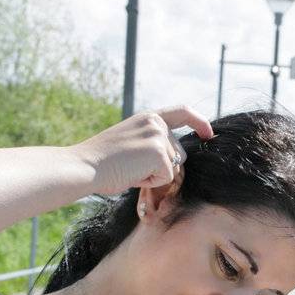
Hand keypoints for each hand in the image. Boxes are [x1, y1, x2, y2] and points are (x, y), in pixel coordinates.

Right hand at [70, 106, 213, 197]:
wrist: (86, 166)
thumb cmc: (103, 161)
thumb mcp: (131, 142)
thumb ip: (152, 142)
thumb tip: (176, 157)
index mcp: (148, 117)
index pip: (182, 112)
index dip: (199, 122)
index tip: (208, 133)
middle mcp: (156, 123)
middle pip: (179, 153)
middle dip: (162, 167)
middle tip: (132, 167)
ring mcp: (159, 137)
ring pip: (174, 167)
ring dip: (155, 175)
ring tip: (130, 169)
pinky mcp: (159, 154)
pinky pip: (167, 178)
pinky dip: (151, 182)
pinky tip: (132, 175)